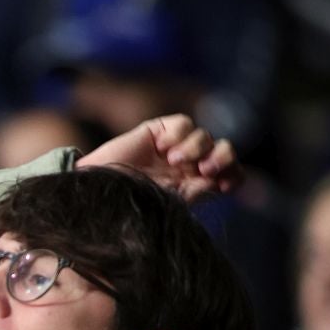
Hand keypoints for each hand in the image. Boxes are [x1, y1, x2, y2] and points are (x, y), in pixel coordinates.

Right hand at [76, 114, 239, 201]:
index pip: (229, 174)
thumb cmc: (128, 206)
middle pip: (224, 150)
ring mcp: (174, 148)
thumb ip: (195, 192)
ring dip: (196, 148)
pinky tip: (162, 147)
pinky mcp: (158, 131)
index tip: (222, 184)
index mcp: (193, 185)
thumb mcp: (166, 204)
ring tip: (174, 160)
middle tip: (205, 170)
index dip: (233, 175)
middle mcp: (188, 166)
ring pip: (205, 136)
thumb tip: (217, 180)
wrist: (97, 194)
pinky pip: (183, 123)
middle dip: (222, 158)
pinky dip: (178, 134)